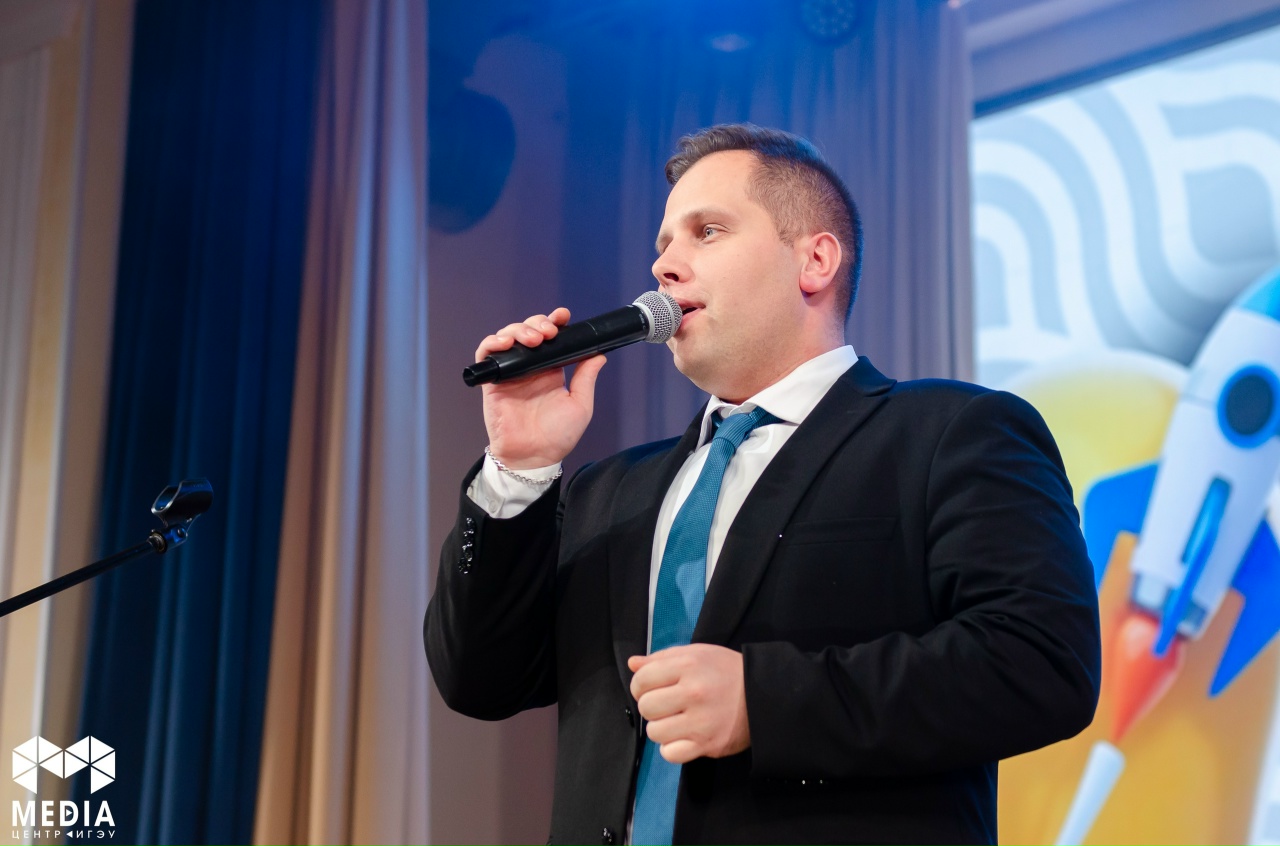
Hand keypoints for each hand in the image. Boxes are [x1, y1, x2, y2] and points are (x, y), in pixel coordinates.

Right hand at [476, 307, 606, 468]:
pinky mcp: (493, 381)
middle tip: (548, 332)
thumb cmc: (557, 436)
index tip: (562, 316)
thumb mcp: (580, 404)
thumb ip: (586, 378)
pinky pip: (486, 355)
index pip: (551, 338)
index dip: (554, 322)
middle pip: (528, 331)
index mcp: (550, 370)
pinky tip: (504, 343)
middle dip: (537, 323)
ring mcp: (510, 373)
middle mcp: (530, 368)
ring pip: (508, 337)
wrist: (534, 457)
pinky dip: (492, 344)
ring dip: (518, 330)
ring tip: (533, 339)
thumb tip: (599, 354)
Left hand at [627, 644, 749, 763]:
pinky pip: (670, 754)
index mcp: (688, 665)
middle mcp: (693, 692)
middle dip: (651, 706)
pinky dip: (672, 748)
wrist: (764, 694)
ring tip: (676, 721)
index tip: (652, 688)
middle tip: (666, 705)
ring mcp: (700, 721)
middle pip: (646, 707)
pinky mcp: (707, 744)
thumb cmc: (726, 671)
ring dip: (661, 728)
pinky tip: (682, 737)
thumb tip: (632, 664)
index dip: (641, 685)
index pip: (642, 679)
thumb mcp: (696, 654)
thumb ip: (662, 658)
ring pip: (655, 732)